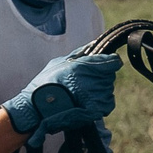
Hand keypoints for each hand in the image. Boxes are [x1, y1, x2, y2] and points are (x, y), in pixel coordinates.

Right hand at [2, 52, 120, 135]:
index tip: (99, 67)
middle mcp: (97, 79)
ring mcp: (99, 95)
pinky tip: (84, 104)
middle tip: (79, 83)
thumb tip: (92, 45)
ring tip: (78, 95)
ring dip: (97, 91)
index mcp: (89, 66)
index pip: (113, 62)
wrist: (39, 108)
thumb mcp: (58, 63)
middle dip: (98, 78)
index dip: (107, 63)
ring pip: (107, 89)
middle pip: (108, 76)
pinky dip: (99, 103)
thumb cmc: (45, 84)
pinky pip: (107, 103)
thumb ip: (78, 54)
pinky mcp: (100, 108)